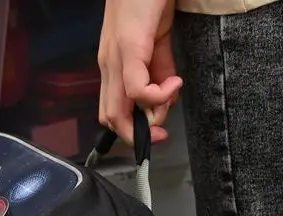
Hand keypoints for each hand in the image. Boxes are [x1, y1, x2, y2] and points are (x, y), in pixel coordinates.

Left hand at [97, 0, 182, 145]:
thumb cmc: (151, 0)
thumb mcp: (157, 40)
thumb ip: (160, 69)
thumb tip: (167, 94)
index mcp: (113, 64)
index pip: (112, 111)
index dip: (133, 130)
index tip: (158, 132)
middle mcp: (108, 65)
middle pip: (111, 119)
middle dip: (139, 135)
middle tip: (163, 133)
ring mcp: (115, 58)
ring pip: (118, 112)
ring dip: (150, 118)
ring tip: (172, 95)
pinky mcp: (128, 48)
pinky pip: (136, 90)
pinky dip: (157, 96)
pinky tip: (174, 83)